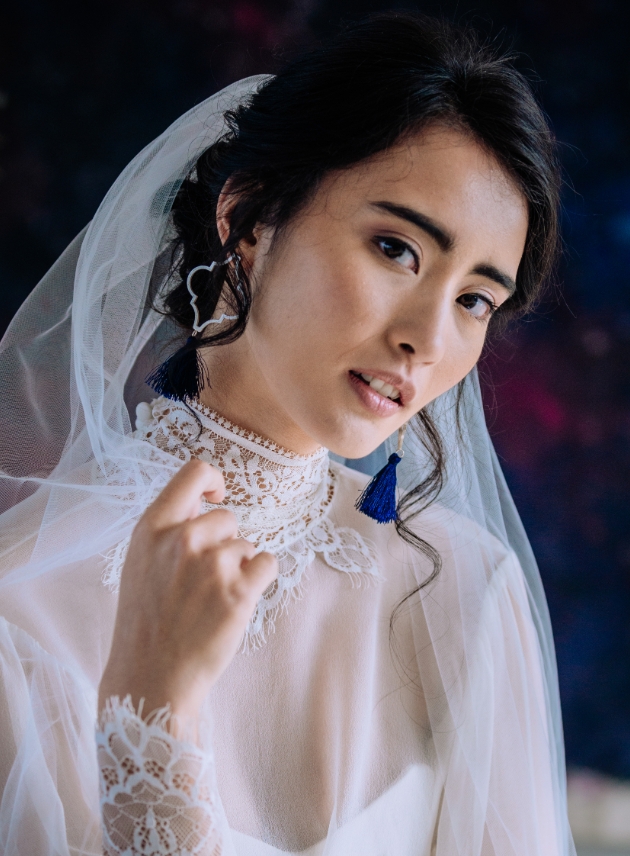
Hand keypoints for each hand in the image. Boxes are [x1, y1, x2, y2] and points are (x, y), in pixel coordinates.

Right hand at [98, 459, 277, 721]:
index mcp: (152, 529)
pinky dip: (259, 579)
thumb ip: (168, 530)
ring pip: (246, 546)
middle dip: (224, 543)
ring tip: (211, 600)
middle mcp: (182, 540)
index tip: (217, 497)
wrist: (150, 677)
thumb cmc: (146, 621)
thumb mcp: (140, 563)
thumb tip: (202, 502)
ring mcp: (212, 566)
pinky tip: (237, 600)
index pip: (193, 472)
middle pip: (227, 517)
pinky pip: (267, 563)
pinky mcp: (239, 593)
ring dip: (238, 568)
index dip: (213, 479)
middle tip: (205, 579)